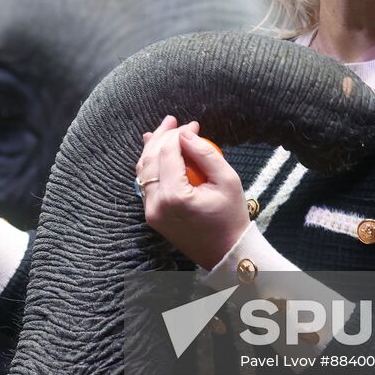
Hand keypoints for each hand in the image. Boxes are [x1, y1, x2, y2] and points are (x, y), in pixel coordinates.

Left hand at [137, 116, 249, 269]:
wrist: (226, 253)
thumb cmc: (231, 217)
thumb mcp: (228, 181)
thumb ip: (206, 154)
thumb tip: (186, 133)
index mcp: (174, 196)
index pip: (168, 153)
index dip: (178, 135)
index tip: (193, 126)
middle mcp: (156, 204)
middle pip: (150, 159)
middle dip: (161, 136)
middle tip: (174, 120)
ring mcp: (151, 212)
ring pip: (143, 171)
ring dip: (152, 149)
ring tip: (163, 130)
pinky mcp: (152, 215)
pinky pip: (146, 184)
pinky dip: (151, 166)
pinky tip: (156, 151)